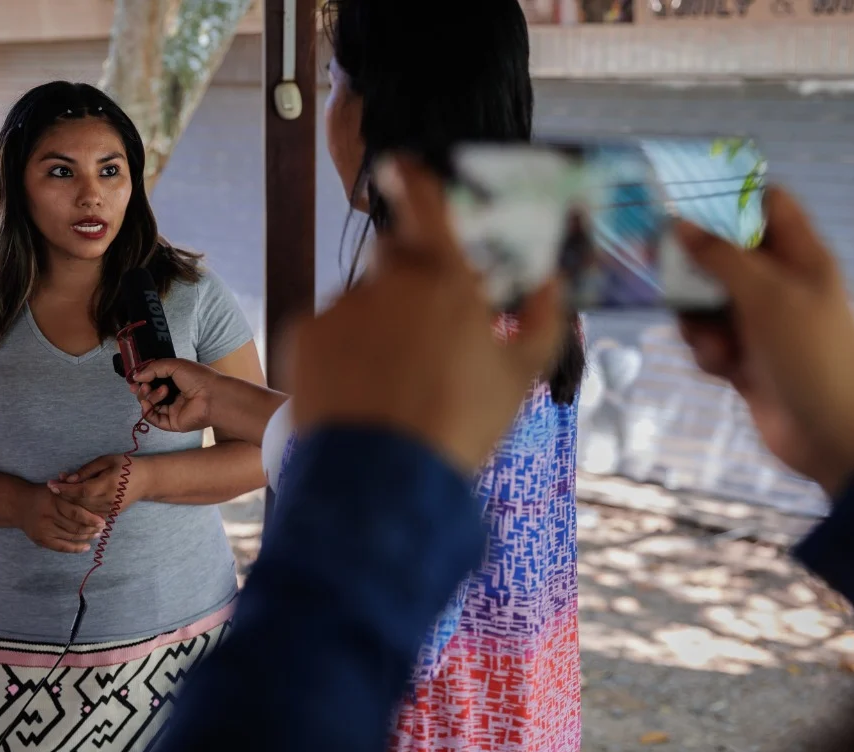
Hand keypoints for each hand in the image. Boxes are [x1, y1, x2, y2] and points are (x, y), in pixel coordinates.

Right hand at [18, 485, 105, 553]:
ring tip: (96, 535)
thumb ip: (71, 487)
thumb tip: (91, 487)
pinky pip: (61, 547)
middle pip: (75, 526)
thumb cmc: (44, 494)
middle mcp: (48, 515)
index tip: (103, 521)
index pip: (76, 513)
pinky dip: (75, 548)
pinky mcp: (41, 539)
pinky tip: (86, 547)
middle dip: (91, 529)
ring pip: (70, 537)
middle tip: (102, 529)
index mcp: (54, 501)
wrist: (19, 505)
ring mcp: (43, 529)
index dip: (91, 519)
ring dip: (86, 537)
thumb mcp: (56, 487)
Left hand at [47, 454, 151, 516]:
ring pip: (82, 511)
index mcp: (108, 485)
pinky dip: (79, 509)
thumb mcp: (107, 461)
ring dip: (69, 503)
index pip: (80, 490)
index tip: (50, 484)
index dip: (64, 488)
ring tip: (59, 494)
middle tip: (52, 486)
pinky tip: (71, 502)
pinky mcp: (111, 515)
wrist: (147, 480)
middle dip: (63, 495)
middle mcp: (108, 501)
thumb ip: (86, 470)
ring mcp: (110, 510)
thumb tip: (67, 479)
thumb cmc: (126, 466)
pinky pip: (90, 515)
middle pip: (79, 502)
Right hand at [129, 360, 219, 432]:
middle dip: (142, 390)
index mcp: (176, 382)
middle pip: (149, 395)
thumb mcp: (174, 365)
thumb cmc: (199, 378)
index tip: (134, 379)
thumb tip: (136, 376)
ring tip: (161, 391)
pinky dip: (147, 412)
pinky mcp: (173, 423)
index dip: (142, 381)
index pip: (153, 382)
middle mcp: (174, 396)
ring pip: (150, 406)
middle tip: (143, 386)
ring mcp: (173, 411)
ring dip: (148, 398)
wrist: (213, 396)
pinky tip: (147, 404)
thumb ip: (153, 368)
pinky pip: (154, 420)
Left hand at [286, 155, 564, 473]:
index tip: (402, 169)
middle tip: (420, 337)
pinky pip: (327, 330)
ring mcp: (342, 305)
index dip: (414, 180)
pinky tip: (358, 392)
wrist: (384, 481)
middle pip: (395, 259)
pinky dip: (340, 352)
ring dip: (374, 325)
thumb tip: (549, 274)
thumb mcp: (521, 374)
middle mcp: (389, 279)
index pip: (425, 202)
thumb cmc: (462, 426)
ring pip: (360, 300)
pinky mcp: (304, 333)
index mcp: (445, 278)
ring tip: (389, 385)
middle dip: (407, 283)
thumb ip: (542, 313)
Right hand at [676, 187, 853, 495]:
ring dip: (697, 318)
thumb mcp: (767, 294)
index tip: (688, 201)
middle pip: (725, 255)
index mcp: (799, 255)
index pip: (768, 205)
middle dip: (695, 266)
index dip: (731, 199)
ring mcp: (762, 324)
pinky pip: (710, 342)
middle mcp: (780, 284)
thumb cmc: (812, 352)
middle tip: (662, 267)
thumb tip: (679, 223)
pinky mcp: (746, 361)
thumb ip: (721, 256)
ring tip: (709, 340)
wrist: (836, 435)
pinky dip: (707, 352)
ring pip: (708, 302)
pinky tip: (720, 368)